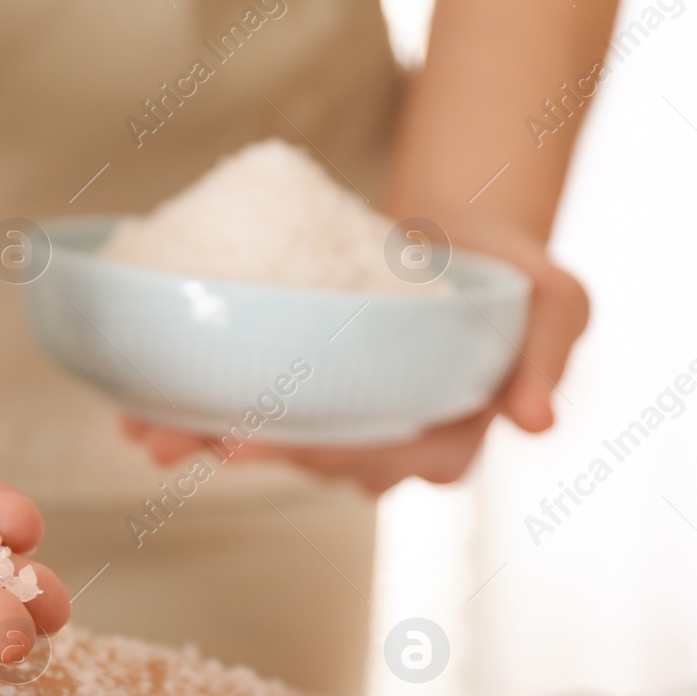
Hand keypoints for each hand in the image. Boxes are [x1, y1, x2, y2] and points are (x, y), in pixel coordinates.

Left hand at [122, 230, 587, 494]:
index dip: (330, 457)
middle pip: (313, 461)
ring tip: (146, 435)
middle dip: (253, 454)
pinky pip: (245, 415)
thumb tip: (538, 419)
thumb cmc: (511, 271)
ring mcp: (337, 431)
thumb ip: (550, 353)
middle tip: (199, 439)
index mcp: (448, 445)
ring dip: (205, 445)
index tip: (280, 443)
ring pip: (268, 446)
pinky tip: (139, 410)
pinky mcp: (299, 402)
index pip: (386, 462)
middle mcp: (386, 452)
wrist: (458, 233)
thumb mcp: (557, 300)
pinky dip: (193, 415)